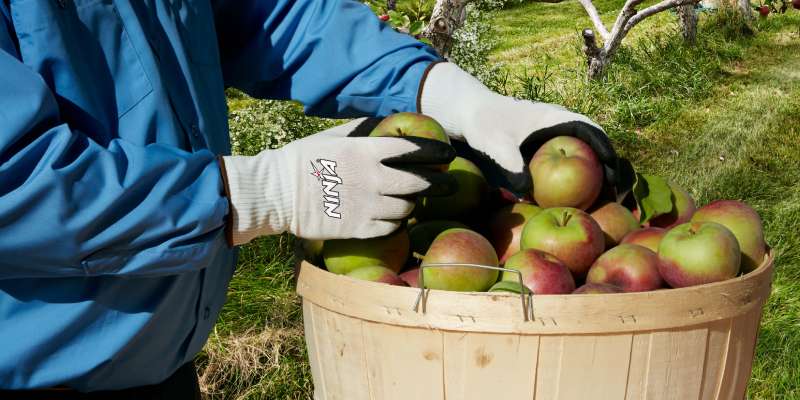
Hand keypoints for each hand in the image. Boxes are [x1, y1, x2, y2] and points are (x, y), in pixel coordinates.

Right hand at [220, 118, 456, 244]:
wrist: (276, 194)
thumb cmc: (301, 160)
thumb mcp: (331, 137)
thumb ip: (360, 130)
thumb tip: (380, 122)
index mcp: (366, 152)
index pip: (412, 150)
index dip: (435, 152)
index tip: (448, 154)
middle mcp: (372, 179)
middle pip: (419, 183)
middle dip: (438, 184)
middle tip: (449, 185)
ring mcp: (367, 206)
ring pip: (407, 208)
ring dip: (413, 204)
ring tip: (412, 201)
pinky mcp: (359, 229)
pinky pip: (391, 228)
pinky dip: (397, 223)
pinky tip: (394, 218)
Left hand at [419, 62, 631, 198]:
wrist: (469, 113)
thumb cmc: (482, 124)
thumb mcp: (494, 144)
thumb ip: (511, 165)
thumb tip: (528, 192)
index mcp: (555, 118)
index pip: (593, 132)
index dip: (608, 154)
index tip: (616, 179)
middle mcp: (561, 125)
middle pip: (596, 146)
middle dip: (611, 170)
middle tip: (619, 199)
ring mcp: (555, 136)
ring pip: (587, 154)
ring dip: (599, 175)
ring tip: (607, 203)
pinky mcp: (547, 148)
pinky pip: (571, 161)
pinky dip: (582, 178)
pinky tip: (581, 201)